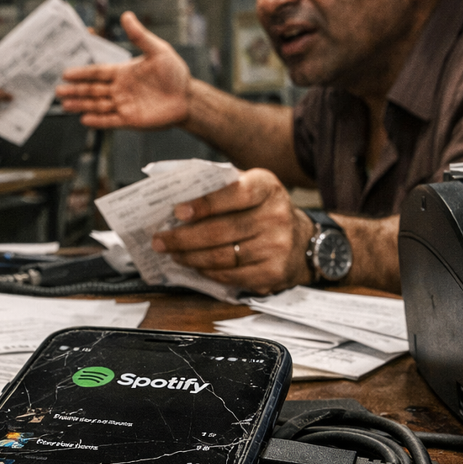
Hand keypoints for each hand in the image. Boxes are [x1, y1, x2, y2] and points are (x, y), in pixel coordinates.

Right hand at [56, 11, 190, 128]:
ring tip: (65, 105)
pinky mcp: (131, 120)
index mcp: (123, 72)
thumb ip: (139, 36)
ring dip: (82, 104)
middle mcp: (120, 89)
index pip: (98, 72)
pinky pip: (111, 120)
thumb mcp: (158, 50)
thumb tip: (127, 15)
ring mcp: (124, 105)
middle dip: (76, 90)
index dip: (82, 73)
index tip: (66, 73)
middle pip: (93, 89)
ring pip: (98, 105)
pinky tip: (84, 119)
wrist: (188, 96)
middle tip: (58, 90)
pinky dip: (98, 120)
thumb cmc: (174, 72)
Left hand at [150, 170, 314, 294]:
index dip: (205, 204)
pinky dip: (208, 272)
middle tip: (160, 240)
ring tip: (173, 253)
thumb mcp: (251, 188)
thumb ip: (221, 187)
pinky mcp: (274, 272)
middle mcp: (276, 215)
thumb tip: (176, 194)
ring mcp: (277, 246)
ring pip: (222, 256)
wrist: (302, 241)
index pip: (234, 193)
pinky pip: (231, 275)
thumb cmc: (263, 211)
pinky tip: (195, 266)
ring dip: (191, 257)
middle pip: (221, 231)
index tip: (178, 212)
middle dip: (183, 238)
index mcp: (267, 187)